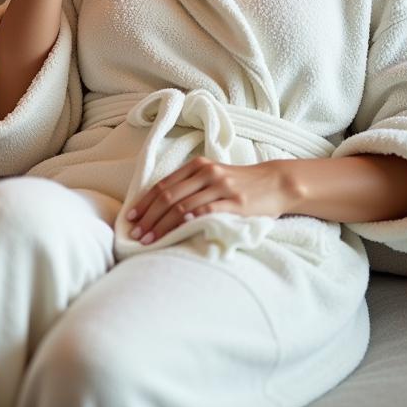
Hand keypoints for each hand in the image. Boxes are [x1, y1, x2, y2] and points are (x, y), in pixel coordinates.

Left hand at [125, 157, 294, 244]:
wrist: (276, 182)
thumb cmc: (240, 183)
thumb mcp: (213, 177)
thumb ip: (191, 186)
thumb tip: (161, 207)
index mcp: (197, 165)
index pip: (163, 186)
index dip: (144, 203)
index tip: (130, 219)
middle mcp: (206, 173)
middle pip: (168, 197)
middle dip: (149, 217)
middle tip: (136, 235)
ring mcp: (220, 186)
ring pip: (183, 207)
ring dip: (163, 226)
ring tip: (150, 241)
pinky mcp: (235, 203)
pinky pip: (206, 211)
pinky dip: (189, 222)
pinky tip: (177, 232)